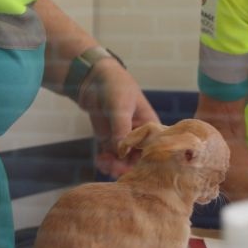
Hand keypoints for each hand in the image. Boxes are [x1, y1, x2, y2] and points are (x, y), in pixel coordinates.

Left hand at [77, 58, 158, 176]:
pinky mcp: (109, 140)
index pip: (154, 149)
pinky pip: (109, 156)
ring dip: (114, 166)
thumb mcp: (120, 106)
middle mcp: (140, 136)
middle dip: (126, 167)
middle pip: (138, 159)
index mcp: (150, 126)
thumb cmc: (115, 86)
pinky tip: (99, 161)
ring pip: (123, 161)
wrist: (93, 77)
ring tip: (103, 164)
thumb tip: (121, 153)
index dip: (146, 162)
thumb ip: (121, 129)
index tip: (134, 168)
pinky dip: (105, 162)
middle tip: (114, 169)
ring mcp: (123, 139)